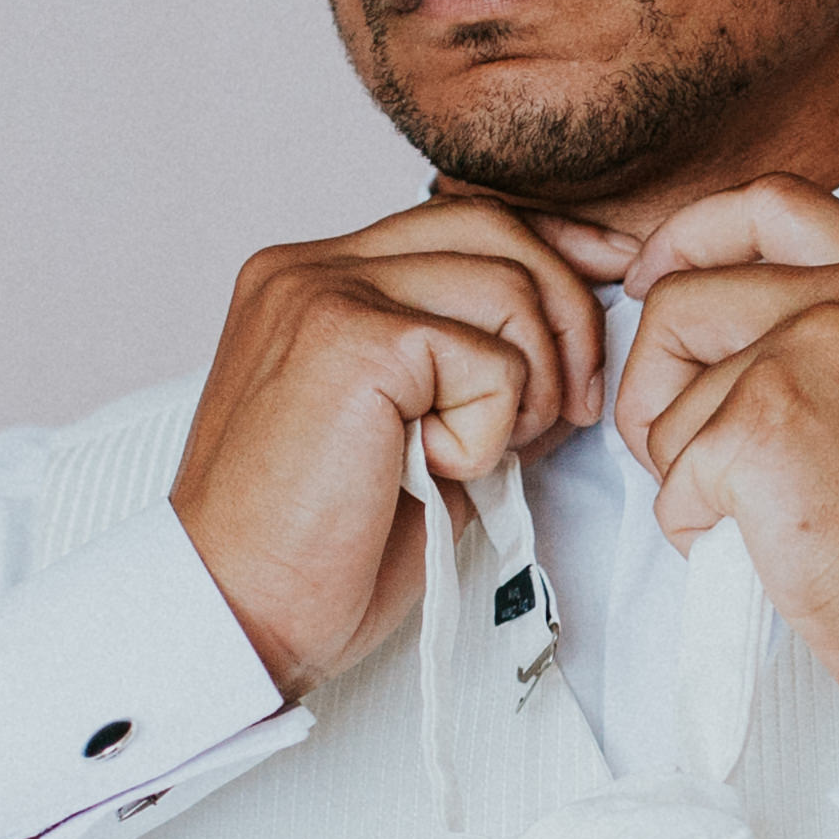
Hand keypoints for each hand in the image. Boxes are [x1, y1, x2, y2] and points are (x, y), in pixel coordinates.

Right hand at [172, 195, 604, 700]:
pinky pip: (491, 362)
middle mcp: (309, 268)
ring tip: (476, 458)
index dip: (547, 257)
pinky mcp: (355, 342)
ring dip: (527, 388)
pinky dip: (489, 432)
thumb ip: (469, 368)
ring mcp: (324, 294)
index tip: (600, 299)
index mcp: (313, 279)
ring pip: (508, 289)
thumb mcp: (412, 434)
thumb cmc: (314, 548)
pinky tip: (434, 473)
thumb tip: (571, 345)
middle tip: (567, 411)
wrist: (237, 616)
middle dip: (565, 315)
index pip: (461, 222)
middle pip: (494, 227)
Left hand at [585, 177, 838, 714]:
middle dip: (658, 383)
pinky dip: (695, 527)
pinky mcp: (762, 424)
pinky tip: (763, 548)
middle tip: (690, 450)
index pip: (772, 204)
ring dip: (686, 474)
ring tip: (765, 517)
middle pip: (682, 299)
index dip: (692, 236)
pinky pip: (670, 473)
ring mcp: (810, 354)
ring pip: (667, 400)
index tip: (657, 278)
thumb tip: (721, 333)